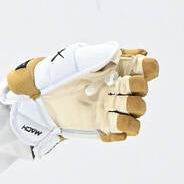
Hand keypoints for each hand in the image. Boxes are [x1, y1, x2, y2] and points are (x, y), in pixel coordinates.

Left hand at [0, 42, 158, 156]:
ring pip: (140, 110)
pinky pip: (130, 130)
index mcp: (116, 69)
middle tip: (113, 87)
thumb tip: (134, 53)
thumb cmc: (54, 76)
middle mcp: (117, 89)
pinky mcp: (105, 127)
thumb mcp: (75, 59)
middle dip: (135, 87)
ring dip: (130, 107)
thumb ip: (102, 53)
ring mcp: (112, 108)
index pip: (148, 68)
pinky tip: (108, 121)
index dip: (146, 69)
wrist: (36, 102)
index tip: (131, 69)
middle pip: (145, 89)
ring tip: (109, 104)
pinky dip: (125, 126)